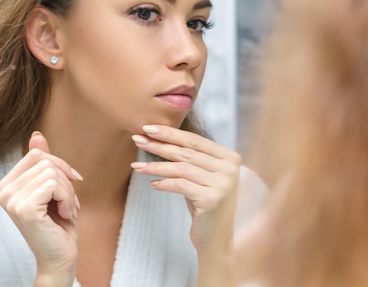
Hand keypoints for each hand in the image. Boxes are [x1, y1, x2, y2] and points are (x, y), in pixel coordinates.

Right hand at [0, 132, 82, 286]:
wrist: (60, 257)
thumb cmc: (58, 223)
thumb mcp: (53, 188)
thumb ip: (43, 163)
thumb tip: (36, 136)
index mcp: (7, 184)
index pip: (36, 155)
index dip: (59, 166)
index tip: (70, 184)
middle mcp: (3, 191)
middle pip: (46, 162)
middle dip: (66, 181)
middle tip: (68, 203)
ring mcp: (11, 200)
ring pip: (52, 173)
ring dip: (68, 192)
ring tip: (66, 210)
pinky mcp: (24, 208)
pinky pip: (53, 184)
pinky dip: (67, 198)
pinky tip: (64, 214)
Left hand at [130, 125, 240, 251]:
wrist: (217, 239)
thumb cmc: (205, 204)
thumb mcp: (202, 177)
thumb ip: (191, 158)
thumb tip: (159, 137)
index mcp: (230, 157)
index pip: (195, 140)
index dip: (171, 133)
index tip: (148, 128)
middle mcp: (230, 169)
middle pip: (187, 152)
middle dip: (160, 144)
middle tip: (138, 139)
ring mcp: (223, 184)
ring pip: (181, 168)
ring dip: (156, 166)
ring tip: (137, 166)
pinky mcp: (212, 199)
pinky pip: (181, 185)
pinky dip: (164, 183)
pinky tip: (153, 184)